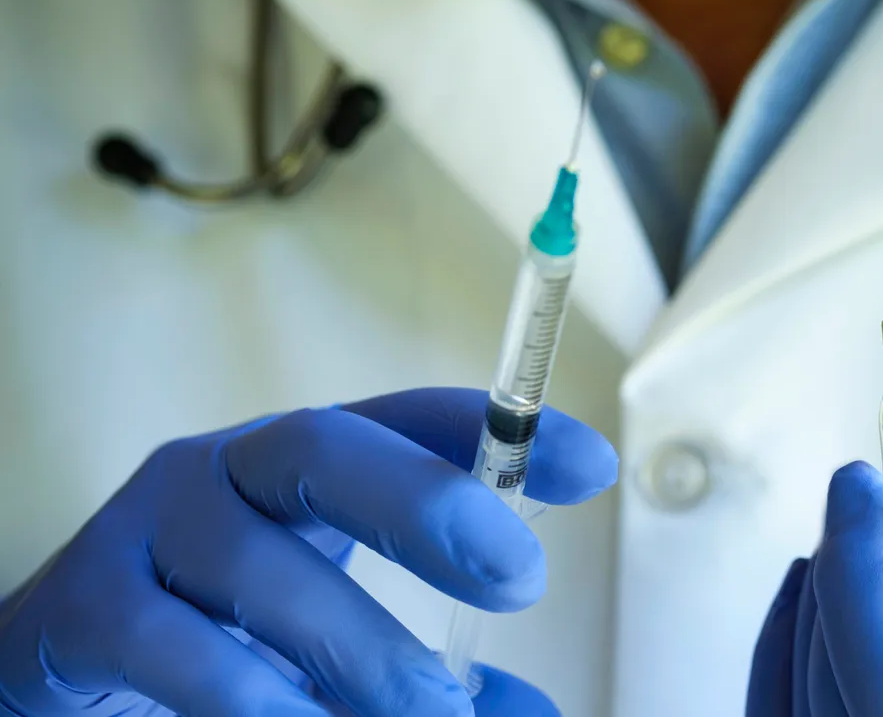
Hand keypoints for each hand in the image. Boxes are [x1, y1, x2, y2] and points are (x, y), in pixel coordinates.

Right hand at [0, 388, 617, 716]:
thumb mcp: (335, 635)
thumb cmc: (222, 636)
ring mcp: (149, 528)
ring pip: (259, 567)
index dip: (495, 431)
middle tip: (520, 581)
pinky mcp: (86, 604)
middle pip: (324, 450)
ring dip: (358, 652)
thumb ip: (427, 668)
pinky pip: (176, 648)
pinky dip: (257, 699)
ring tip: (431, 715)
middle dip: (429, 505)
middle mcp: (227, 471)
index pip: (407, 417)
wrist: (69, 666)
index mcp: (302, 465)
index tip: (593, 466)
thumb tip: (532, 714)